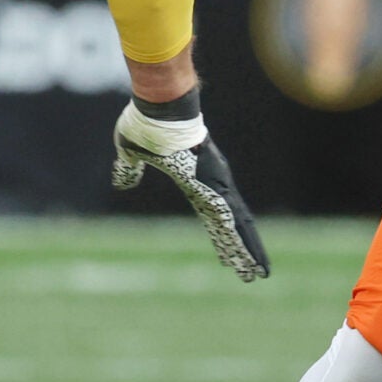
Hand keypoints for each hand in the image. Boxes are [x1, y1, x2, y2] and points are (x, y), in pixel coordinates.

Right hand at [110, 91, 270, 280]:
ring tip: (260, 274)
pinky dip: (239, 239)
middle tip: (254, 274)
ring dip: (248, 251)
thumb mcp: (131, 152)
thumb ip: (128, 170)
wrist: (160, 107)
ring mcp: (216, 184)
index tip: (227, 254)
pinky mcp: (214, 185)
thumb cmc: (146, 123)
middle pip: (230, 224)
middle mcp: (212, 183)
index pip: (211, 216)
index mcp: (195, 179)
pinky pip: (230, 218)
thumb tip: (122, 184)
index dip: (221, 237)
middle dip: (242, 249)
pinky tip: (247, 255)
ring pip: (236, 225)